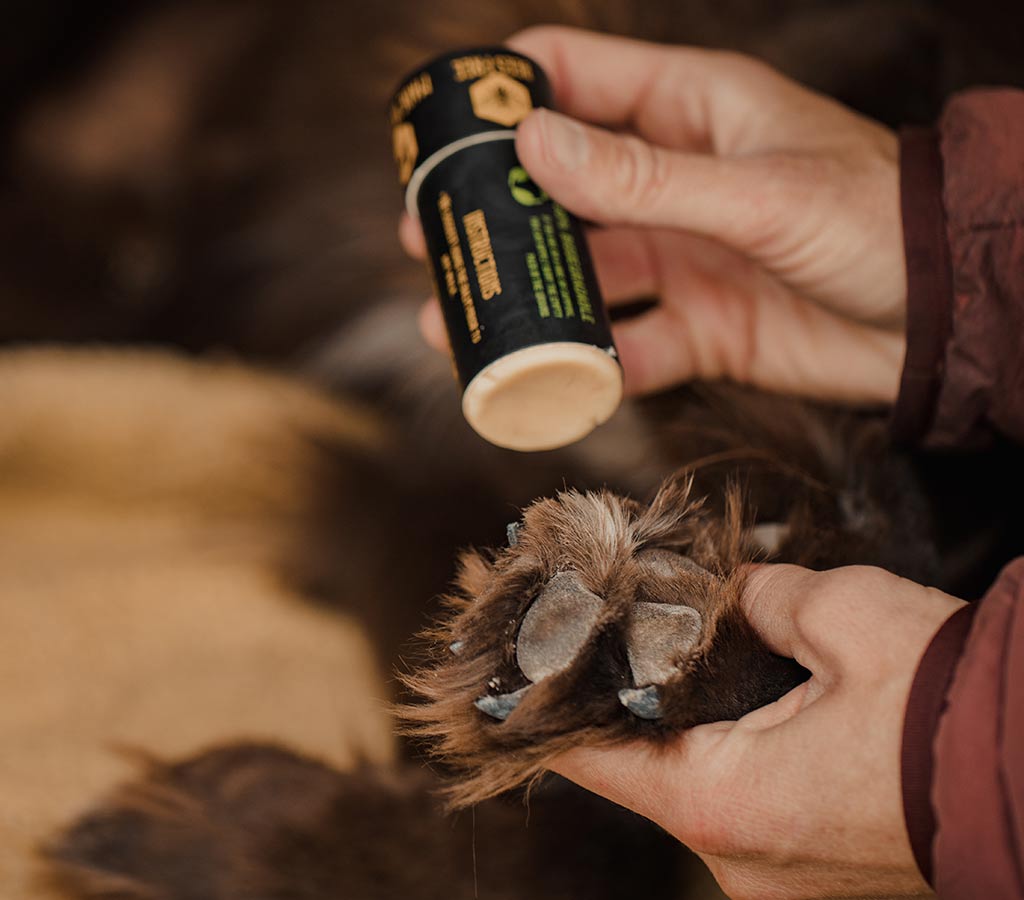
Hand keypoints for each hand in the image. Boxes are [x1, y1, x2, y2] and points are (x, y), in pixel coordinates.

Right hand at [403, 28, 906, 403]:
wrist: (944, 317)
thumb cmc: (877, 219)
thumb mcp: (757, 190)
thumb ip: (645, 175)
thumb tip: (535, 143)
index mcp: (687, 111)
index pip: (573, 77)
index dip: (505, 94)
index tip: (445, 130)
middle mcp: (671, 183)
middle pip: (557, 189)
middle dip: (494, 215)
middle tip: (434, 241)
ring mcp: (678, 258)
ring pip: (579, 276)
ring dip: (522, 300)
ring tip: (457, 325)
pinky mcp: (695, 327)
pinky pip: (621, 348)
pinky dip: (581, 367)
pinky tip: (536, 380)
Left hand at [546, 564, 961, 898]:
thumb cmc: (954, 708)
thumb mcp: (845, 616)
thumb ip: (759, 595)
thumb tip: (735, 588)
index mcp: (721, 803)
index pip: (589, 757)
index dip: (547, 706)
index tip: (518, 668)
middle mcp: (737, 859)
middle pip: (640, 767)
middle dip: (629, 695)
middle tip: (610, 630)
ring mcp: (776, 876)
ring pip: (694, 784)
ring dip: (685, 722)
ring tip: (676, 654)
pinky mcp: (813, 871)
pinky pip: (743, 802)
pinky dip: (729, 750)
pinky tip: (740, 698)